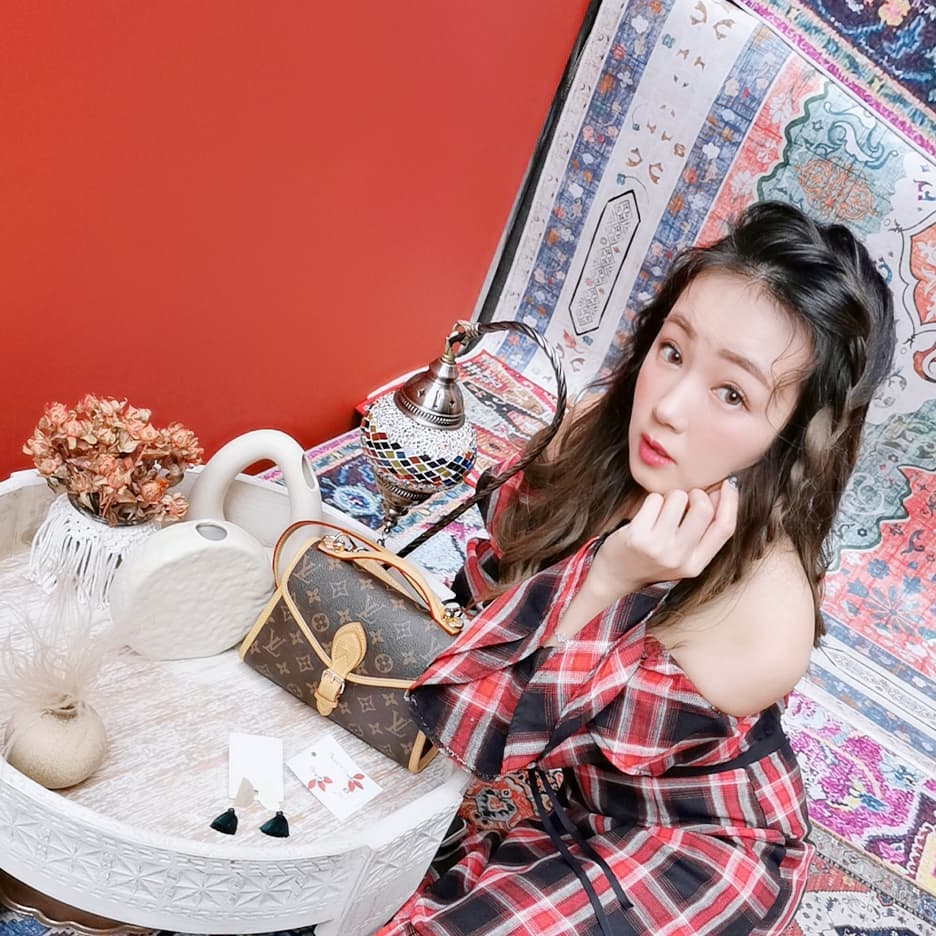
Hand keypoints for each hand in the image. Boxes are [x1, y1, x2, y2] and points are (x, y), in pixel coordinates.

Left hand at [586, 479, 738, 603]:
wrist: (616, 575)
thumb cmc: (653, 557)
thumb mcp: (683, 554)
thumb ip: (703, 531)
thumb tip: (722, 490)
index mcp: (696, 565)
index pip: (725, 528)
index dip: (731, 502)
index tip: (728, 483)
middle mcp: (679, 559)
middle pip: (704, 509)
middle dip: (697, 494)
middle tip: (685, 498)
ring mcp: (658, 548)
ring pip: (678, 498)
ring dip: (671, 496)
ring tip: (661, 510)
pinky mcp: (637, 537)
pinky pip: (655, 499)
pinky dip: (652, 500)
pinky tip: (646, 514)